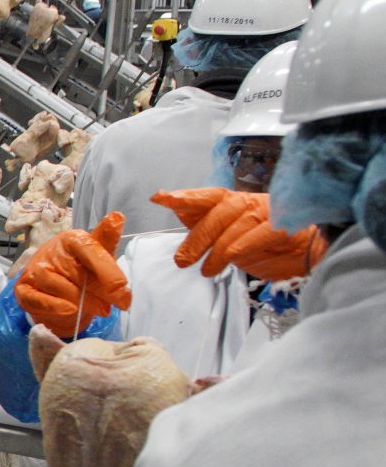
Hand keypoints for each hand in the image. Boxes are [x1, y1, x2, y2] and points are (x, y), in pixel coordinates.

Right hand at [16, 211, 131, 336]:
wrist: (60, 295)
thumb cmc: (82, 272)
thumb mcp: (99, 256)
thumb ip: (108, 242)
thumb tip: (117, 217)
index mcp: (71, 239)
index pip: (88, 249)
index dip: (106, 270)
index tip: (121, 287)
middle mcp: (51, 251)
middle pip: (75, 270)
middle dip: (97, 291)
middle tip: (111, 305)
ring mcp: (34, 270)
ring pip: (56, 285)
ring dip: (78, 300)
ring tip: (94, 309)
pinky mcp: (24, 290)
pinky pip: (38, 299)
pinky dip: (56, 307)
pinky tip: (71, 311)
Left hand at [151, 188, 327, 280]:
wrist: (305, 254)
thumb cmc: (260, 243)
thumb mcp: (225, 234)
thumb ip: (202, 221)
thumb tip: (175, 208)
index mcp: (233, 202)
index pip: (207, 196)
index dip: (185, 196)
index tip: (160, 198)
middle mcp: (249, 203)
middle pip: (220, 212)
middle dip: (198, 237)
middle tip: (182, 260)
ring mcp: (269, 214)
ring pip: (239, 223)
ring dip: (219, 249)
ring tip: (207, 270)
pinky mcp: (286, 229)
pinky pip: (264, 233)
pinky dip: (246, 244)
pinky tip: (234, 258)